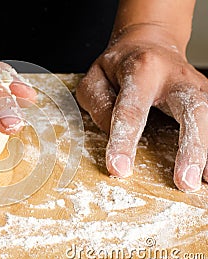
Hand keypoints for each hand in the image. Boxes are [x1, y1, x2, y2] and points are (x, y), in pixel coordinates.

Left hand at [76, 24, 207, 191]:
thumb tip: (113, 135)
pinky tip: (207, 172)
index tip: (119, 169)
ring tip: (204, 182)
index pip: (132, 109)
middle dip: (191, 147)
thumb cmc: (119, 65)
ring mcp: (197, 86)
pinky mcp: (206, 96)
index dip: (124, 141)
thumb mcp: (95, 77)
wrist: (150, 43)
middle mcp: (176, 76)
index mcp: (142, 69)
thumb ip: (98, 103)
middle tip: (184, 181)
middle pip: (192, 110)